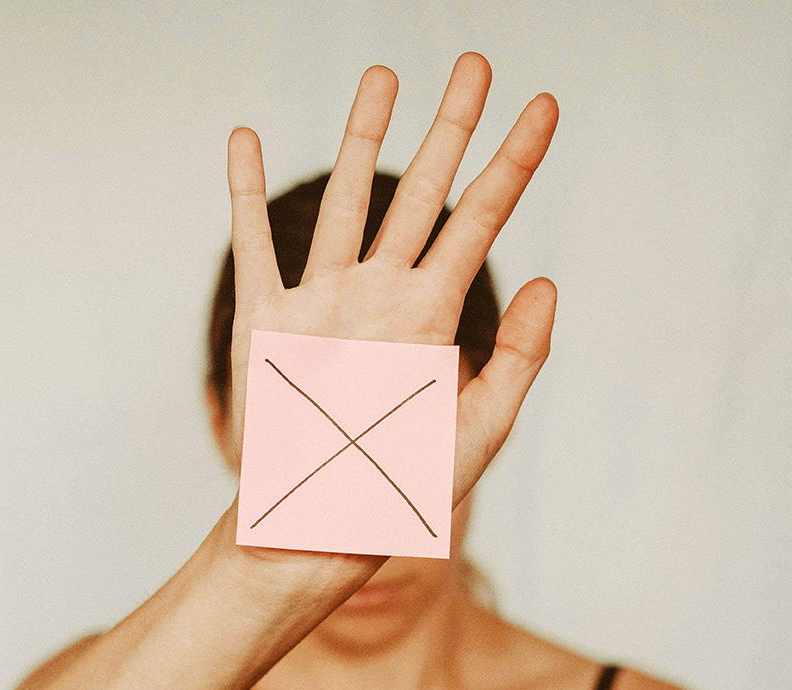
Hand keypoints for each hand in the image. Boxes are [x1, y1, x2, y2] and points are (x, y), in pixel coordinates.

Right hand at [222, 52, 557, 575]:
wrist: (319, 526)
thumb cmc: (401, 490)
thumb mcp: (478, 430)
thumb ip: (519, 358)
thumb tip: (551, 282)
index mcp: (432, 317)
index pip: (483, 221)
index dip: (515, 163)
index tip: (545, 106)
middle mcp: (380, 296)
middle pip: (420, 192)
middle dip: (449, 127)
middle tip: (473, 61)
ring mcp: (322, 302)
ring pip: (343, 200)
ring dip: (360, 137)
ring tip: (381, 76)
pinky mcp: (265, 321)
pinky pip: (252, 244)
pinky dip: (240, 191)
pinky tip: (243, 138)